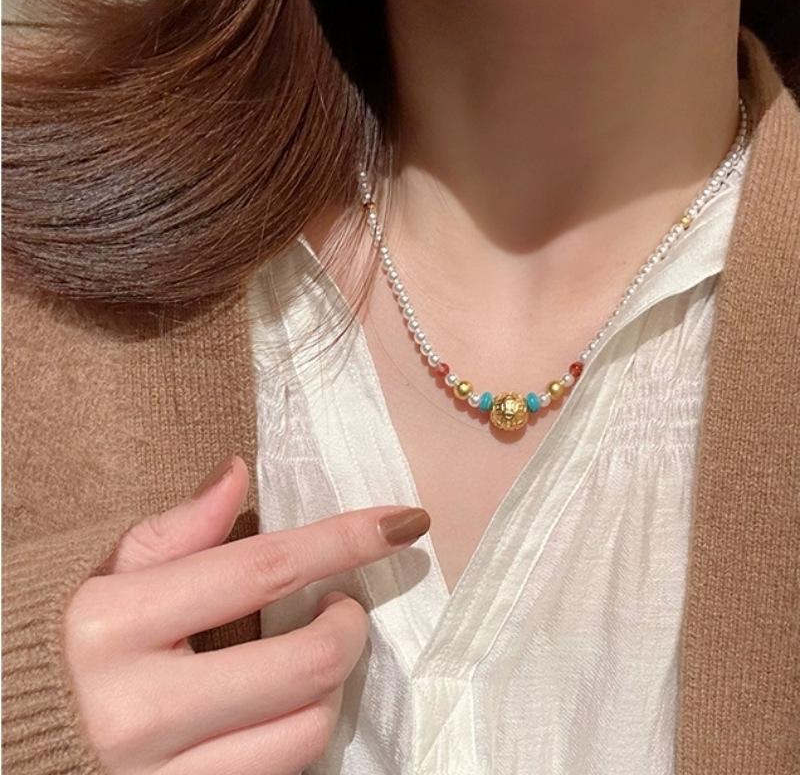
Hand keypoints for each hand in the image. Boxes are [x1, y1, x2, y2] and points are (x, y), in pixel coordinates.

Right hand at [64, 454, 429, 773]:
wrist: (7, 744)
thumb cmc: (60, 649)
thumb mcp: (99, 578)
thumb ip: (173, 530)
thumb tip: (237, 472)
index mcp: (112, 625)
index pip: (262, 569)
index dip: (344, 541)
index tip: (404, 522)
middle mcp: (136, 709)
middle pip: (303, 664)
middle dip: (349, 626)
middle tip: (343, 606)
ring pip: (303, 733)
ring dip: (331, 684)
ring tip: (313, 655)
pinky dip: (297, 730)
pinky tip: (280, 704)